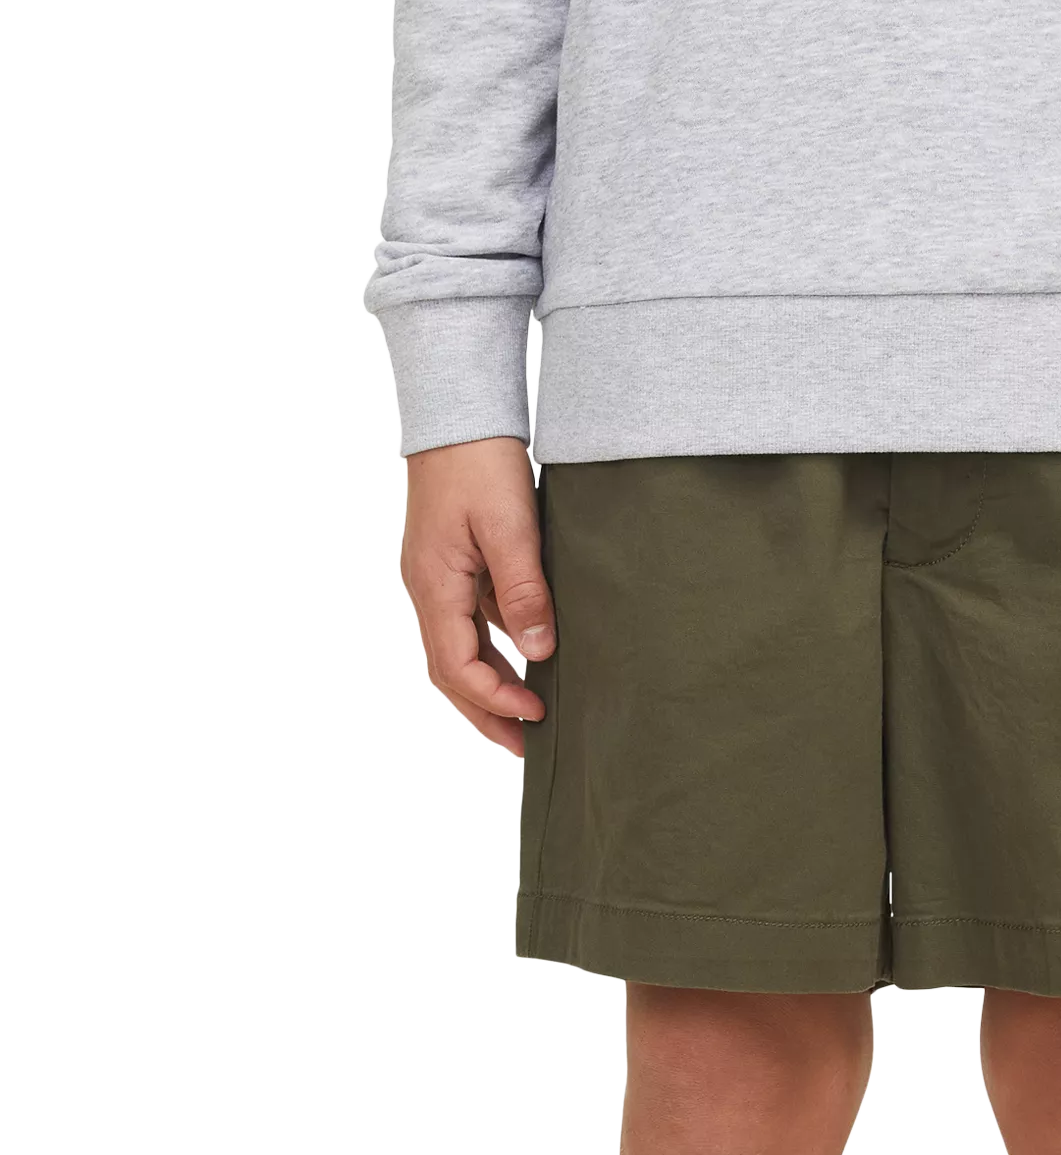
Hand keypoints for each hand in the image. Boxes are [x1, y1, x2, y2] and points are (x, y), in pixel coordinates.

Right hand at [400, 436, 555, 754]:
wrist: (458, 408)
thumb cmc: (480, 459)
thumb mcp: (510, 526)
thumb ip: (523, 591)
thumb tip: (539, 651)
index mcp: (433, 585)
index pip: (457, 667)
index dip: (496, 700)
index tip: (537, 715)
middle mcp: (426, 588)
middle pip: (449, 671)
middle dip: (485, 712)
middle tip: (525, 747)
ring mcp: (437, 577)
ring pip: (459, 649)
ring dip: (490, 685)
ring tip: (528, 713)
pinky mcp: (452, 564)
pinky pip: (470, 621)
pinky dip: (495, 650)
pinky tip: (527, 658)